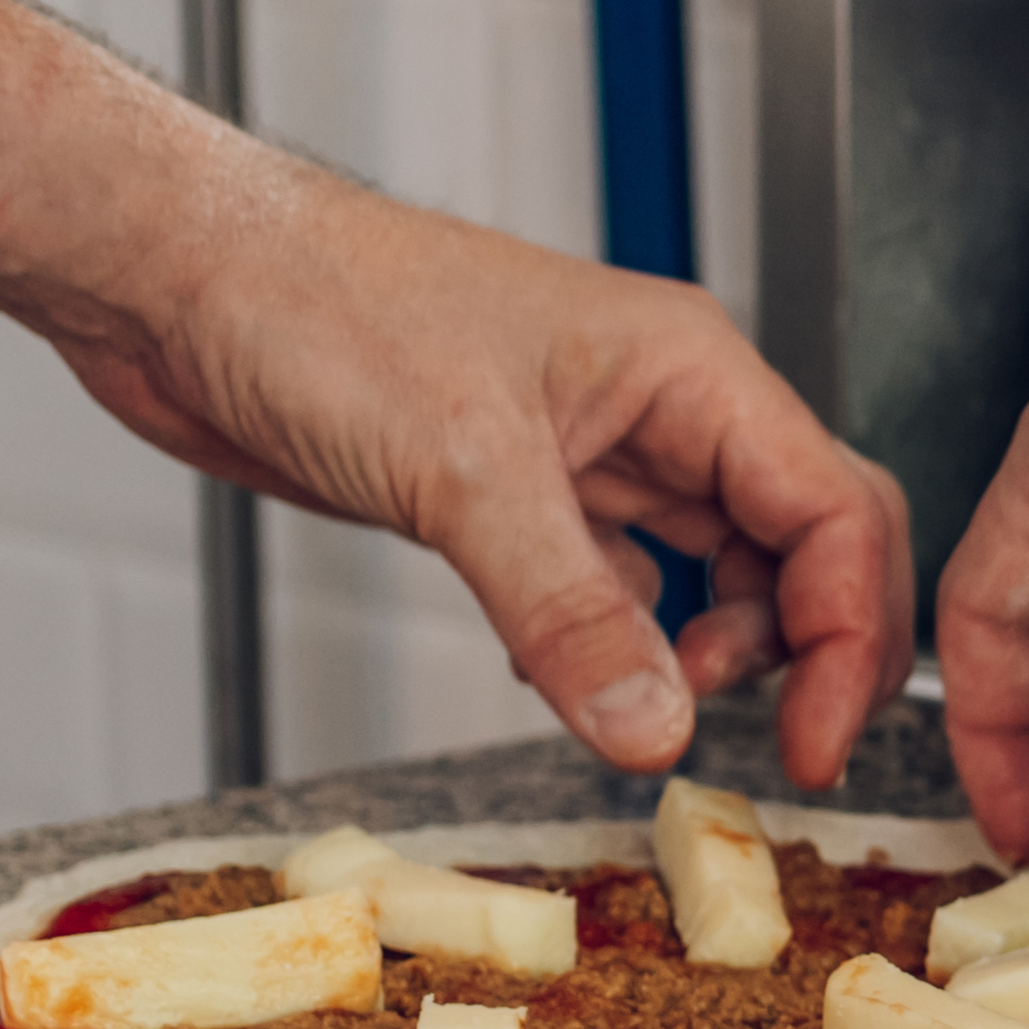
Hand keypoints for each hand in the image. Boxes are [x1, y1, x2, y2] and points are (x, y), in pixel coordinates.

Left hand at [49, 144, 916, 791]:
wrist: (178, 279)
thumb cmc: (316, 301)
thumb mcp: (463, 473)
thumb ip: (572, 613)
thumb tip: (660, 731)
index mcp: (688, 367)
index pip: (835, 510)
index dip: (850, 633)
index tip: (819, 740)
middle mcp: (661, 407)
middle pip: (804, 540)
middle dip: (813, 646)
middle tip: (784, 748)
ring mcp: (592, 450)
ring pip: (719, 567)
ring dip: (715, 653)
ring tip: (658, 705)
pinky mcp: (519, 494)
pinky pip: (619, 587)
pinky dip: (618, 647)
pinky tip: (560, 675)